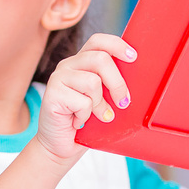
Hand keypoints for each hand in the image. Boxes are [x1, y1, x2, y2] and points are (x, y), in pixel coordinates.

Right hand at [33, 33, 135, 166]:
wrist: (60, 146)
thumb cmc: (85, 123)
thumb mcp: (102, 99)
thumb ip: (110, 85)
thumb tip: (136, 78)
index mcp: (81, 62)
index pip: (98, 41)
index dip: (117, 45)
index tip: (133, 58)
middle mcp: (68, 65)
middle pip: (100, 59)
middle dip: (117, 83)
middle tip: (123, 103)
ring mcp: (58, 78)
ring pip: (93, 82)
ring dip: (99, 104)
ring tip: (95, 115)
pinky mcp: (52, 94)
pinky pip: (82, 101)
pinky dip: (85, 116)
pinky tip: (77, 121)